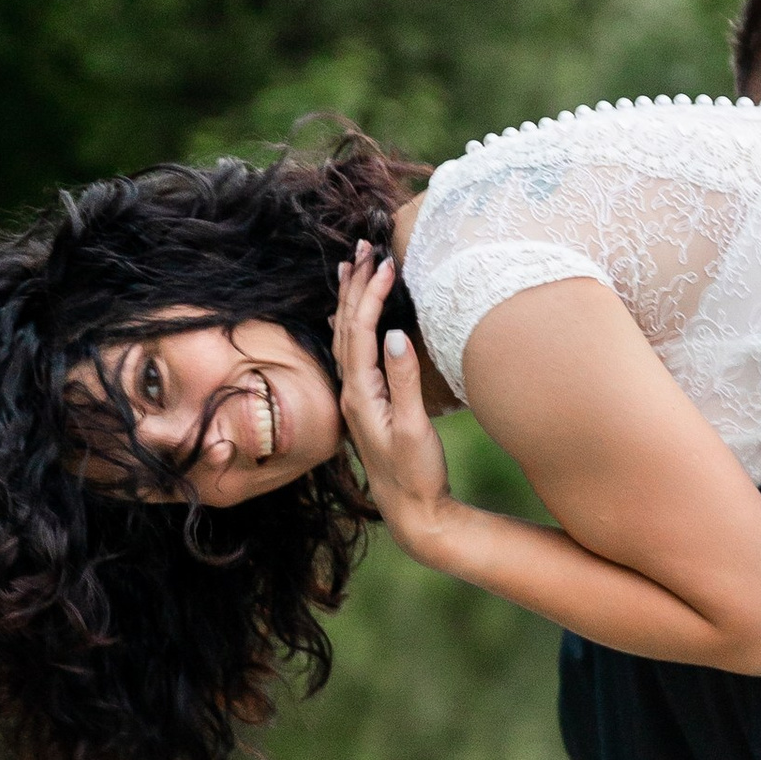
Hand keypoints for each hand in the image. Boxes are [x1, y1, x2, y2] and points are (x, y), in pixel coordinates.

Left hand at [333, 241, 455, 555]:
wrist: (412, 512)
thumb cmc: (416, 474)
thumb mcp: (414, 429)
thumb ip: (403, 380)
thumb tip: (393, 334)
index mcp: (360, 394)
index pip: (360, 332)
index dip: (370, 295)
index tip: (385, 263)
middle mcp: (350, 392)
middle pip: (345, 327)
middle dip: (353, 285)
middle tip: (361, 247)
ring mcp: (355, 398)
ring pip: (344, 337)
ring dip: (348, 300)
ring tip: (351, 266)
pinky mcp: (366, 404)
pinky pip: (351, 352)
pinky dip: (350, 324)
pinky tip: (349, 316)